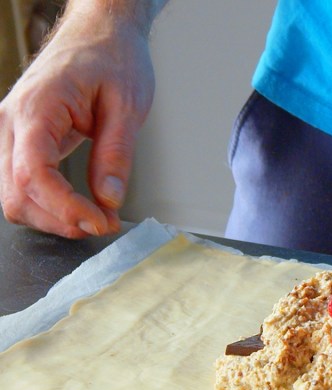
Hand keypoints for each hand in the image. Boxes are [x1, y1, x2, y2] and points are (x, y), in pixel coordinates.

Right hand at [0, 5, 157, 237]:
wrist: (101, 31)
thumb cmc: (113, 57)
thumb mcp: (128, 106)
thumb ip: (116, 154)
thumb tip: (109, 199)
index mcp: (37, 107)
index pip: (34, 174)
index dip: (66, 208)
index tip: (101, 222)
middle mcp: (13, 121)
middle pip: (16, 193)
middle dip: (59, 219)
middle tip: (103, 224)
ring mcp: (13, 131)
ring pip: (14, 194)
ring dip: (53, 216)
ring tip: (96, 217)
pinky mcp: (23, 139)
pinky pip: (24, 183)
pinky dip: (50, 203)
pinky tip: (81, 206)